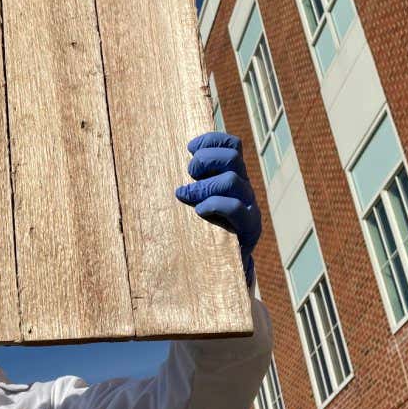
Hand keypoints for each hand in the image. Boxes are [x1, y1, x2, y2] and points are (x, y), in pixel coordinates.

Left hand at [174, 132, 261, 286]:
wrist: (223, 268)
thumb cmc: (201, 230)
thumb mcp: (194, 201)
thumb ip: (188, 184)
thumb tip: (158, 165)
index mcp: (233, 176)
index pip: (232, 145)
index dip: (211, 140)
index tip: (189, 147)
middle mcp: (243, 188)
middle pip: (233, 157)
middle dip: (205, 160)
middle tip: (188, 174)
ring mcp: (248, 207)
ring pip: (232, 180)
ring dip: (203, 185)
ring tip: (184, 195)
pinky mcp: (249, 229)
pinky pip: (235, 208)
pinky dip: (214, 204)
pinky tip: (199, 211)